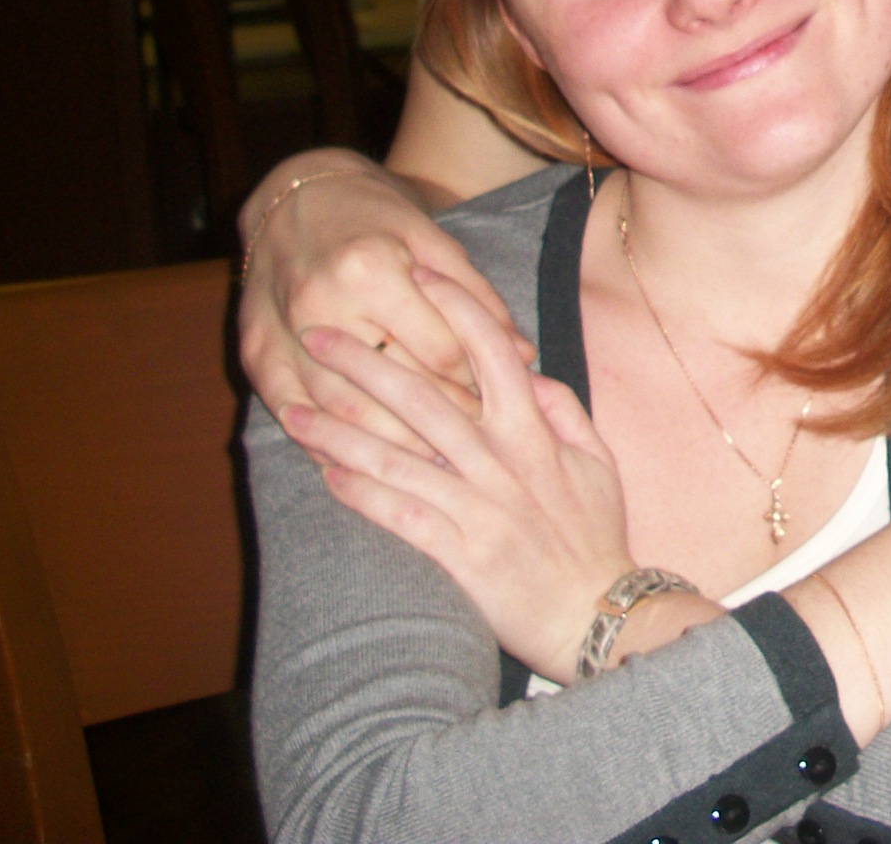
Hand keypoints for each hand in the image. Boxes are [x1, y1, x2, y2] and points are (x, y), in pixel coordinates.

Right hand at [238, 158, 525, 454]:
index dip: (475, 383)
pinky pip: (293, 414)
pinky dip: (327, 445)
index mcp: (371, 270)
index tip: (500, 407)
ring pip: (342, 413)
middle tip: (475, 453)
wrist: (296, 197)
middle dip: (438, 424)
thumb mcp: (432, 242)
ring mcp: (281, 335)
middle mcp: (321, 305)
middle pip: (391, 389)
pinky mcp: (255, 354)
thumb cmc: (376, 217)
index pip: (437, 351)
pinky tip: (360, 464)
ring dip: (388, 447)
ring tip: (429, 470)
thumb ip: (475, 298)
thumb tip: (522, 354)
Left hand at [281, 271, 690, 679]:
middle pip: (424, 398)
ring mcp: (478, 507)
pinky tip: (323, 475)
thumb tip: (526, 372)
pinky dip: (361, 494)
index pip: (492, 354)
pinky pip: (400, 516)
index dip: (456, 310)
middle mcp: (501, 461)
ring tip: (292, 410)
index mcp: (535, 432)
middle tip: (317, 335)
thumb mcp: (595, 460)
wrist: (598, 613)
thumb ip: (562, 409)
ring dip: (340, 431)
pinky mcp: (460, 554)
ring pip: (397, 456)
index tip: (419, 276)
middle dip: (366, 363)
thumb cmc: (597, 536)